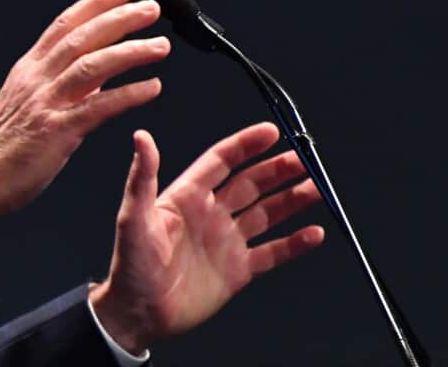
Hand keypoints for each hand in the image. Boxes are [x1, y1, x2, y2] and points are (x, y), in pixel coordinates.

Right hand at [0, 0, 169, 232]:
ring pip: (93, 65)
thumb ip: (62, 81)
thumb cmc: (4, 147)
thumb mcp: (28, 101)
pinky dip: (129, 94)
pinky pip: (98, 107)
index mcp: (29, 68)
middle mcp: (36, 78)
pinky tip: (152, 88)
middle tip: (151, 8)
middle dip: (120, 17)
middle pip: (82, 36)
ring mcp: (46, 103)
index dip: (97, 2)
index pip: (65, 23)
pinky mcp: (57, 131)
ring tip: (160, 45)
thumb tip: (98, 66)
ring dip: (131, 51)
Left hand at [89, 124, 324, 353]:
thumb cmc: (130, 266)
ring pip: (267, 213)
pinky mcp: (237, 270)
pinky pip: (272, 252)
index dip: (246, 145)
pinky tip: (314, 233)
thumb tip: (142, 137)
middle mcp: (211, 214)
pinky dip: (294, 243)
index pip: (222, 161)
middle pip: (251, 183)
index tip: (271, 132)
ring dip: (292, 200)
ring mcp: (226, 241)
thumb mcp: (134, 218)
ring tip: (317, 189)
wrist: (138, 315)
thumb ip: (142, 177)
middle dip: (278, 170)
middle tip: (304, 159)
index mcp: (187, 196)